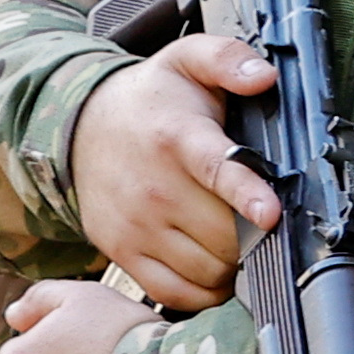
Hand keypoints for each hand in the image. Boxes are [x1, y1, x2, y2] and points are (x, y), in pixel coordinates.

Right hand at [66, 33, 280, 313]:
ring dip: (233, 264)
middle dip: (255, 235)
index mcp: (176, 137)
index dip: (246, 194)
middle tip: (262, 223)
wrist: (84, 128)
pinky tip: (214, 269)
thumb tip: (263, 75)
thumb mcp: (186, 61)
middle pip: (225, 235)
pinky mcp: (122, 253)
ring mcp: (135, 226)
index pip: (216, 169)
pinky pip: (175, 294)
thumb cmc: (151, 101)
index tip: (270, 214)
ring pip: (206, 270)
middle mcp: (153, 188)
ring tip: (237, 241)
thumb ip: (227, 59)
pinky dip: (204, 291)